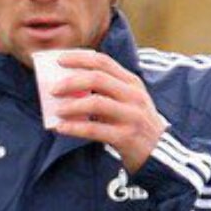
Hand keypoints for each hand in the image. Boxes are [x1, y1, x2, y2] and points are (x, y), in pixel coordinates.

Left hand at [50, 51, 166, 173]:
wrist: (158, 152)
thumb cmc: (133, 123)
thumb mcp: (126, 101)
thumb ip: (104, 91)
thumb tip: (65, 86)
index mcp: (131, 82)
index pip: (103, 61)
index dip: (79, 58)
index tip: (58, 59)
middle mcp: (133, 95)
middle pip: (98, 79)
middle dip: (71, 81)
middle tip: (53, 89)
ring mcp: (131, 115)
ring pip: (96, 103)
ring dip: (72, 105)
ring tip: (56, 110)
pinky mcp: (126, 136)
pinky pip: (95, 129)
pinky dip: (75, 128)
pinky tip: (61, 128)